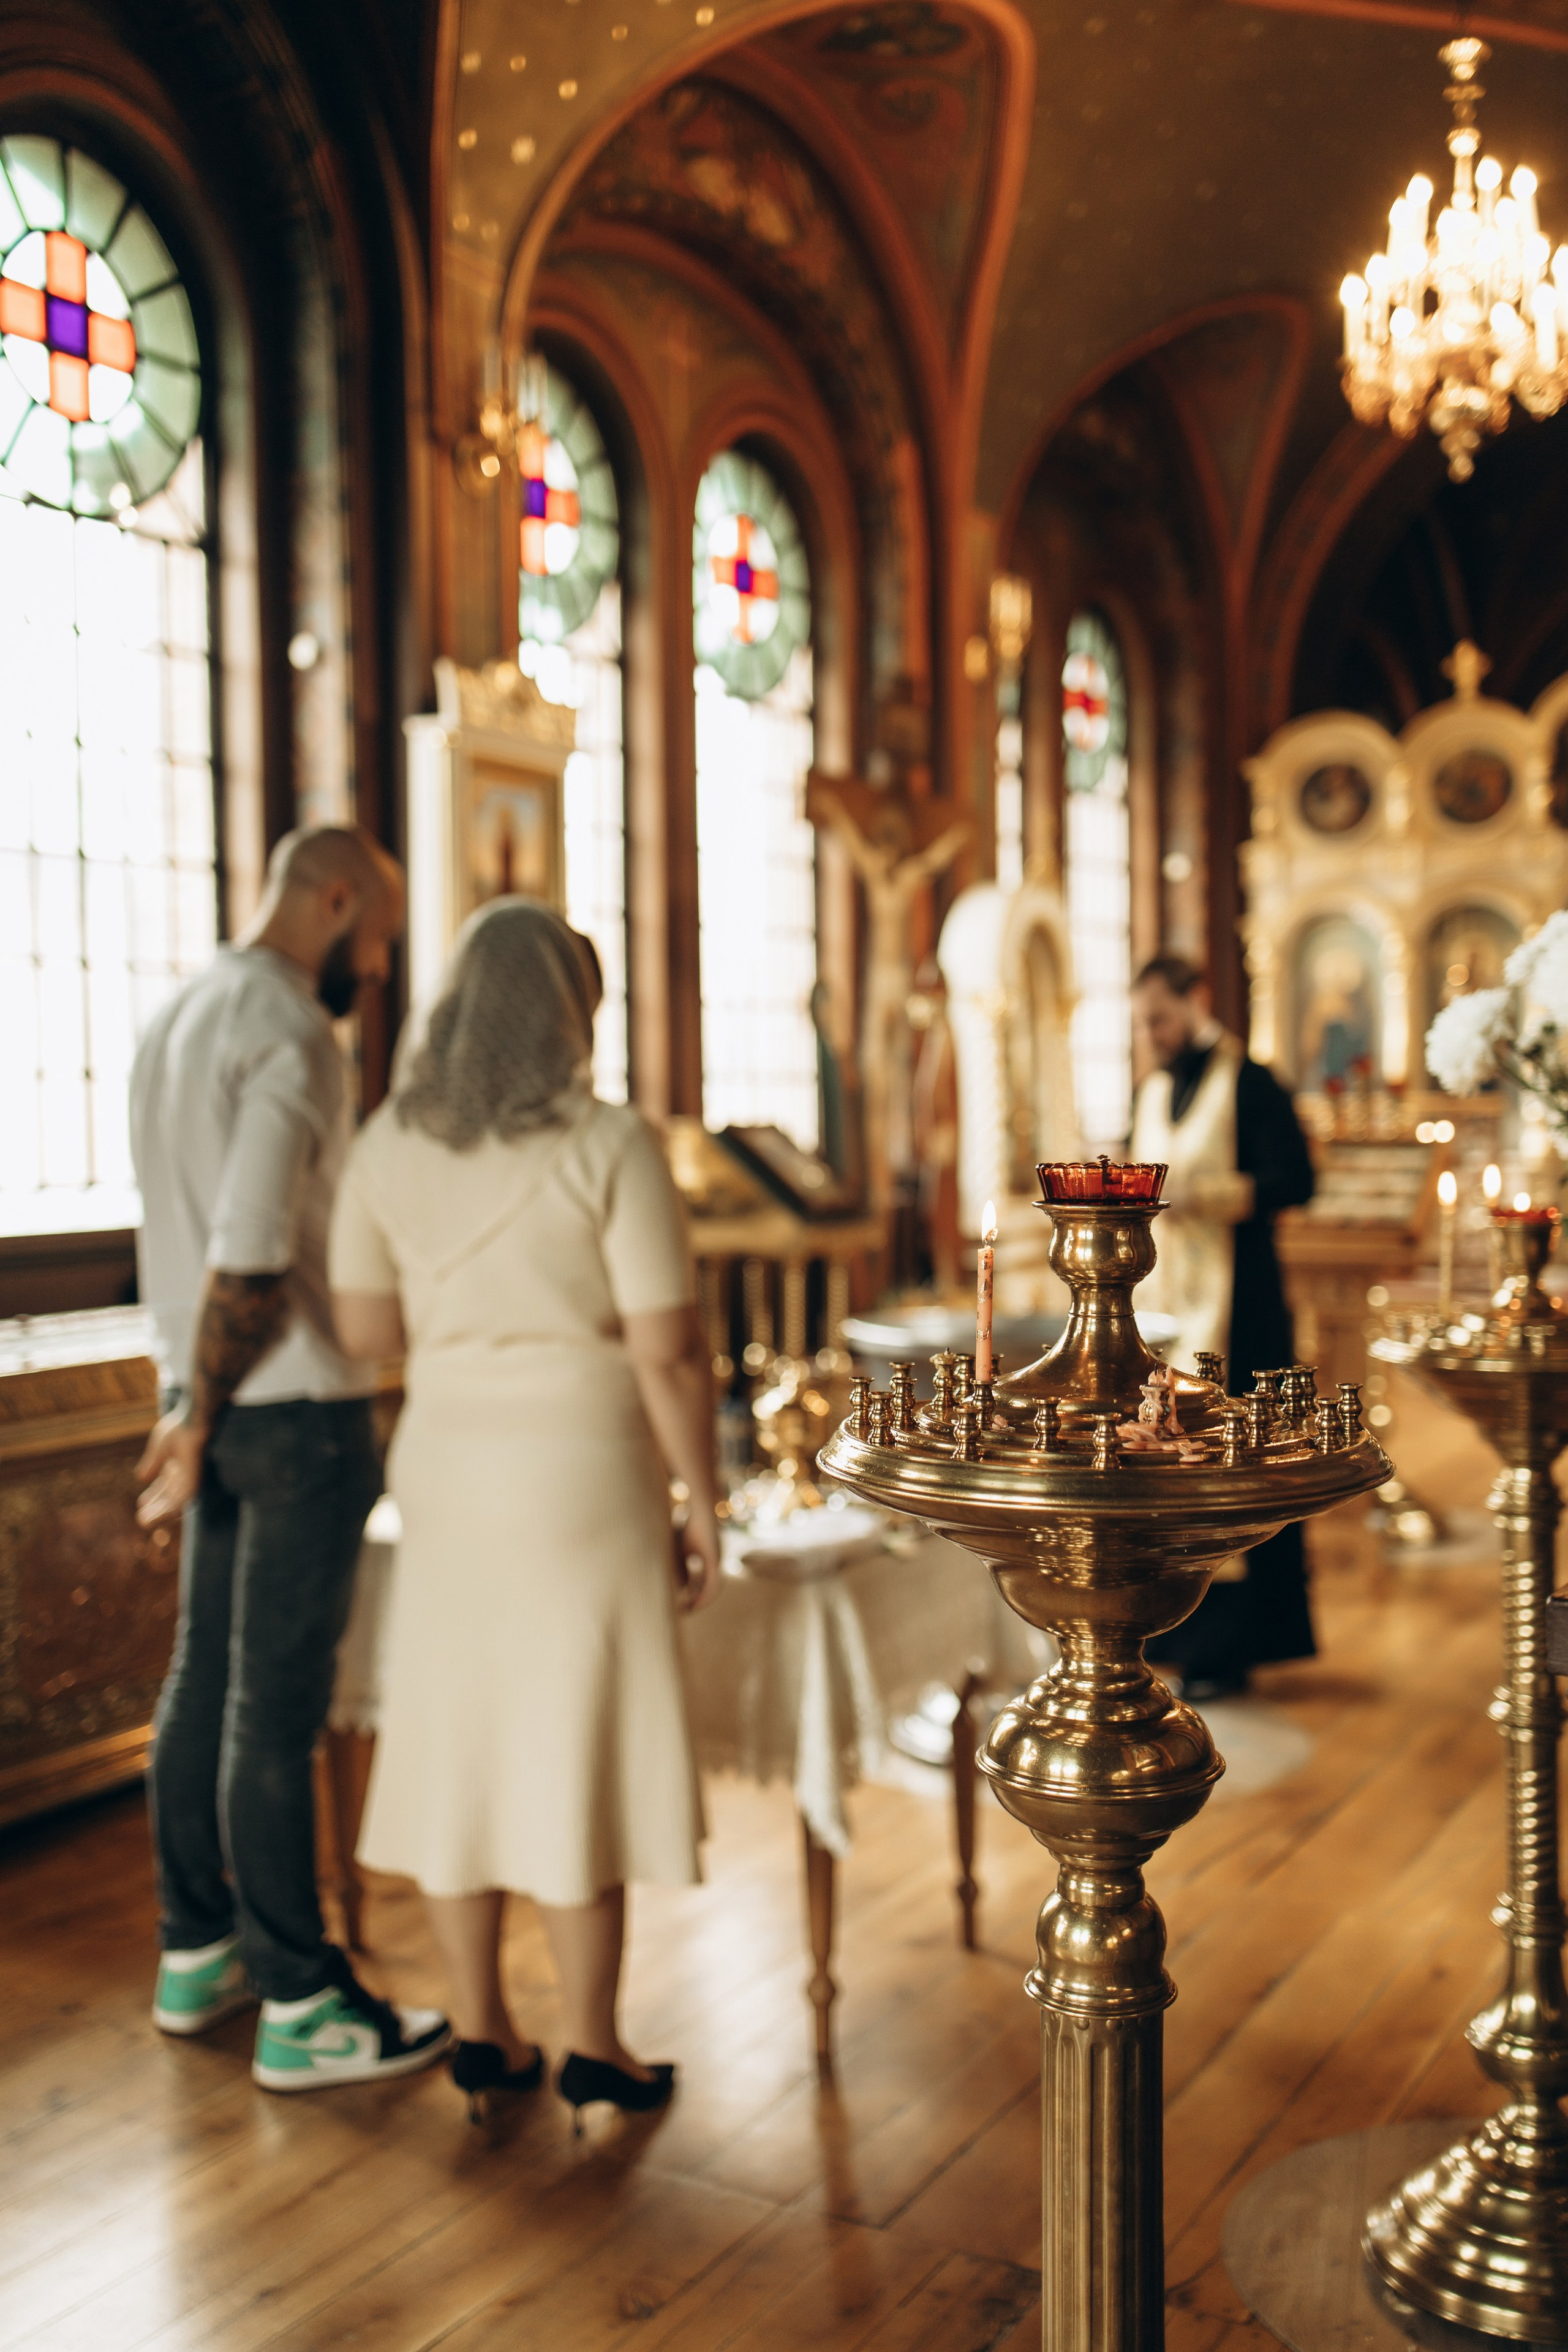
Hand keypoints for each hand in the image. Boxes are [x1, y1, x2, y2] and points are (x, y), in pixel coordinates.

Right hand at [135, 1410, 207, 1528]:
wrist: (192, 1421)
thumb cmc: (179, 1428)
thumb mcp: (159, 1448)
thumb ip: (151, 1463)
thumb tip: (140, 1477)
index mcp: (175, 1467)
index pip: (164, 1488)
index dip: (153, 1497)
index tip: (141, 1505)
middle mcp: (183, 1476)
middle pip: (169, 1499)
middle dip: (155, 1510)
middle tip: (142, 1521)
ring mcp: (189, 1480)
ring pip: (174, 1505)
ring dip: (159, 1514)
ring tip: (144, 1522)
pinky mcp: (193, 1483)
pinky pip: (180, 1503)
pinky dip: (167, 1511)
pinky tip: (156, 1516)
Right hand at [672, 1508, 722, 1612]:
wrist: (700, 1506)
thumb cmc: (687, 1523)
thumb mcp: (679, 1548)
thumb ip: (679, 1566)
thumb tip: (682, 1587)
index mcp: (708, 1557)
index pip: (702, 1580)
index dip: (692, 1592)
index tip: (680, 1603)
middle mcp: (715, 1560)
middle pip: (708, 1586)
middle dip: (697, 1600)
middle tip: (684, 1611)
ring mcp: (717, 1560)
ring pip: (713, 1588)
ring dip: (702, 1600)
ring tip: (688, 1610)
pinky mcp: (715, 1559)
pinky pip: (713, 1583)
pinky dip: (705, 1594)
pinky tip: (695, 1601)